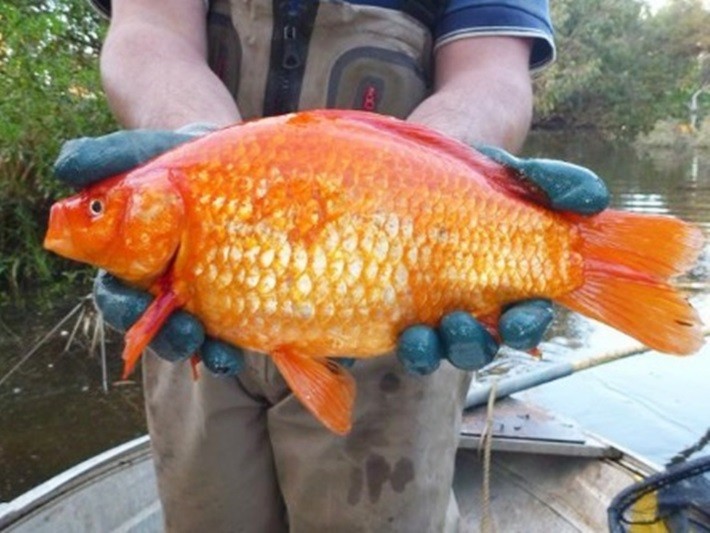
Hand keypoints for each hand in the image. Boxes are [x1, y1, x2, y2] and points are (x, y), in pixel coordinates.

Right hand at [54, 126, 244, 375]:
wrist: (230, 159)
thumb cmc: (176, 158)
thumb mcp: (142, 152)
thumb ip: (104, 158)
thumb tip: (66, 171)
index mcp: (131, 260)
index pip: (117, 294)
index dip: (122, 306)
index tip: (135, 304)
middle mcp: (162, 285)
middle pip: (155, 325)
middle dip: (167, 337)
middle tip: (186, 333)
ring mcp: (200, 294)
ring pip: (191, 334)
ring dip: (201, 349)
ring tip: (219, 353)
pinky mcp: (235, 296)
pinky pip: (230, 331)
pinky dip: (231, 346)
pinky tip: (239, 350)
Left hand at [396, 146, 609, 374]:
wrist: (425, 173)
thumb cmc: (480, 182)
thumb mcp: (518, 176)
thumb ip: (557, 185)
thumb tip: (592, 201)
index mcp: (511, 287)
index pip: (528, 320)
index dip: (526, 327)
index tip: (517, 320)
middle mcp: (476, 309)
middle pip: (483, 346)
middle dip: (475, 344)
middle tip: (460, 322)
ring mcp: (437, 315)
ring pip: (443, 351)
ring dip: (436, 351)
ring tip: (423, 333)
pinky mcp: (402, 312)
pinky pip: (410, 345)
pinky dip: (410, 348)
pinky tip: (403, 333)